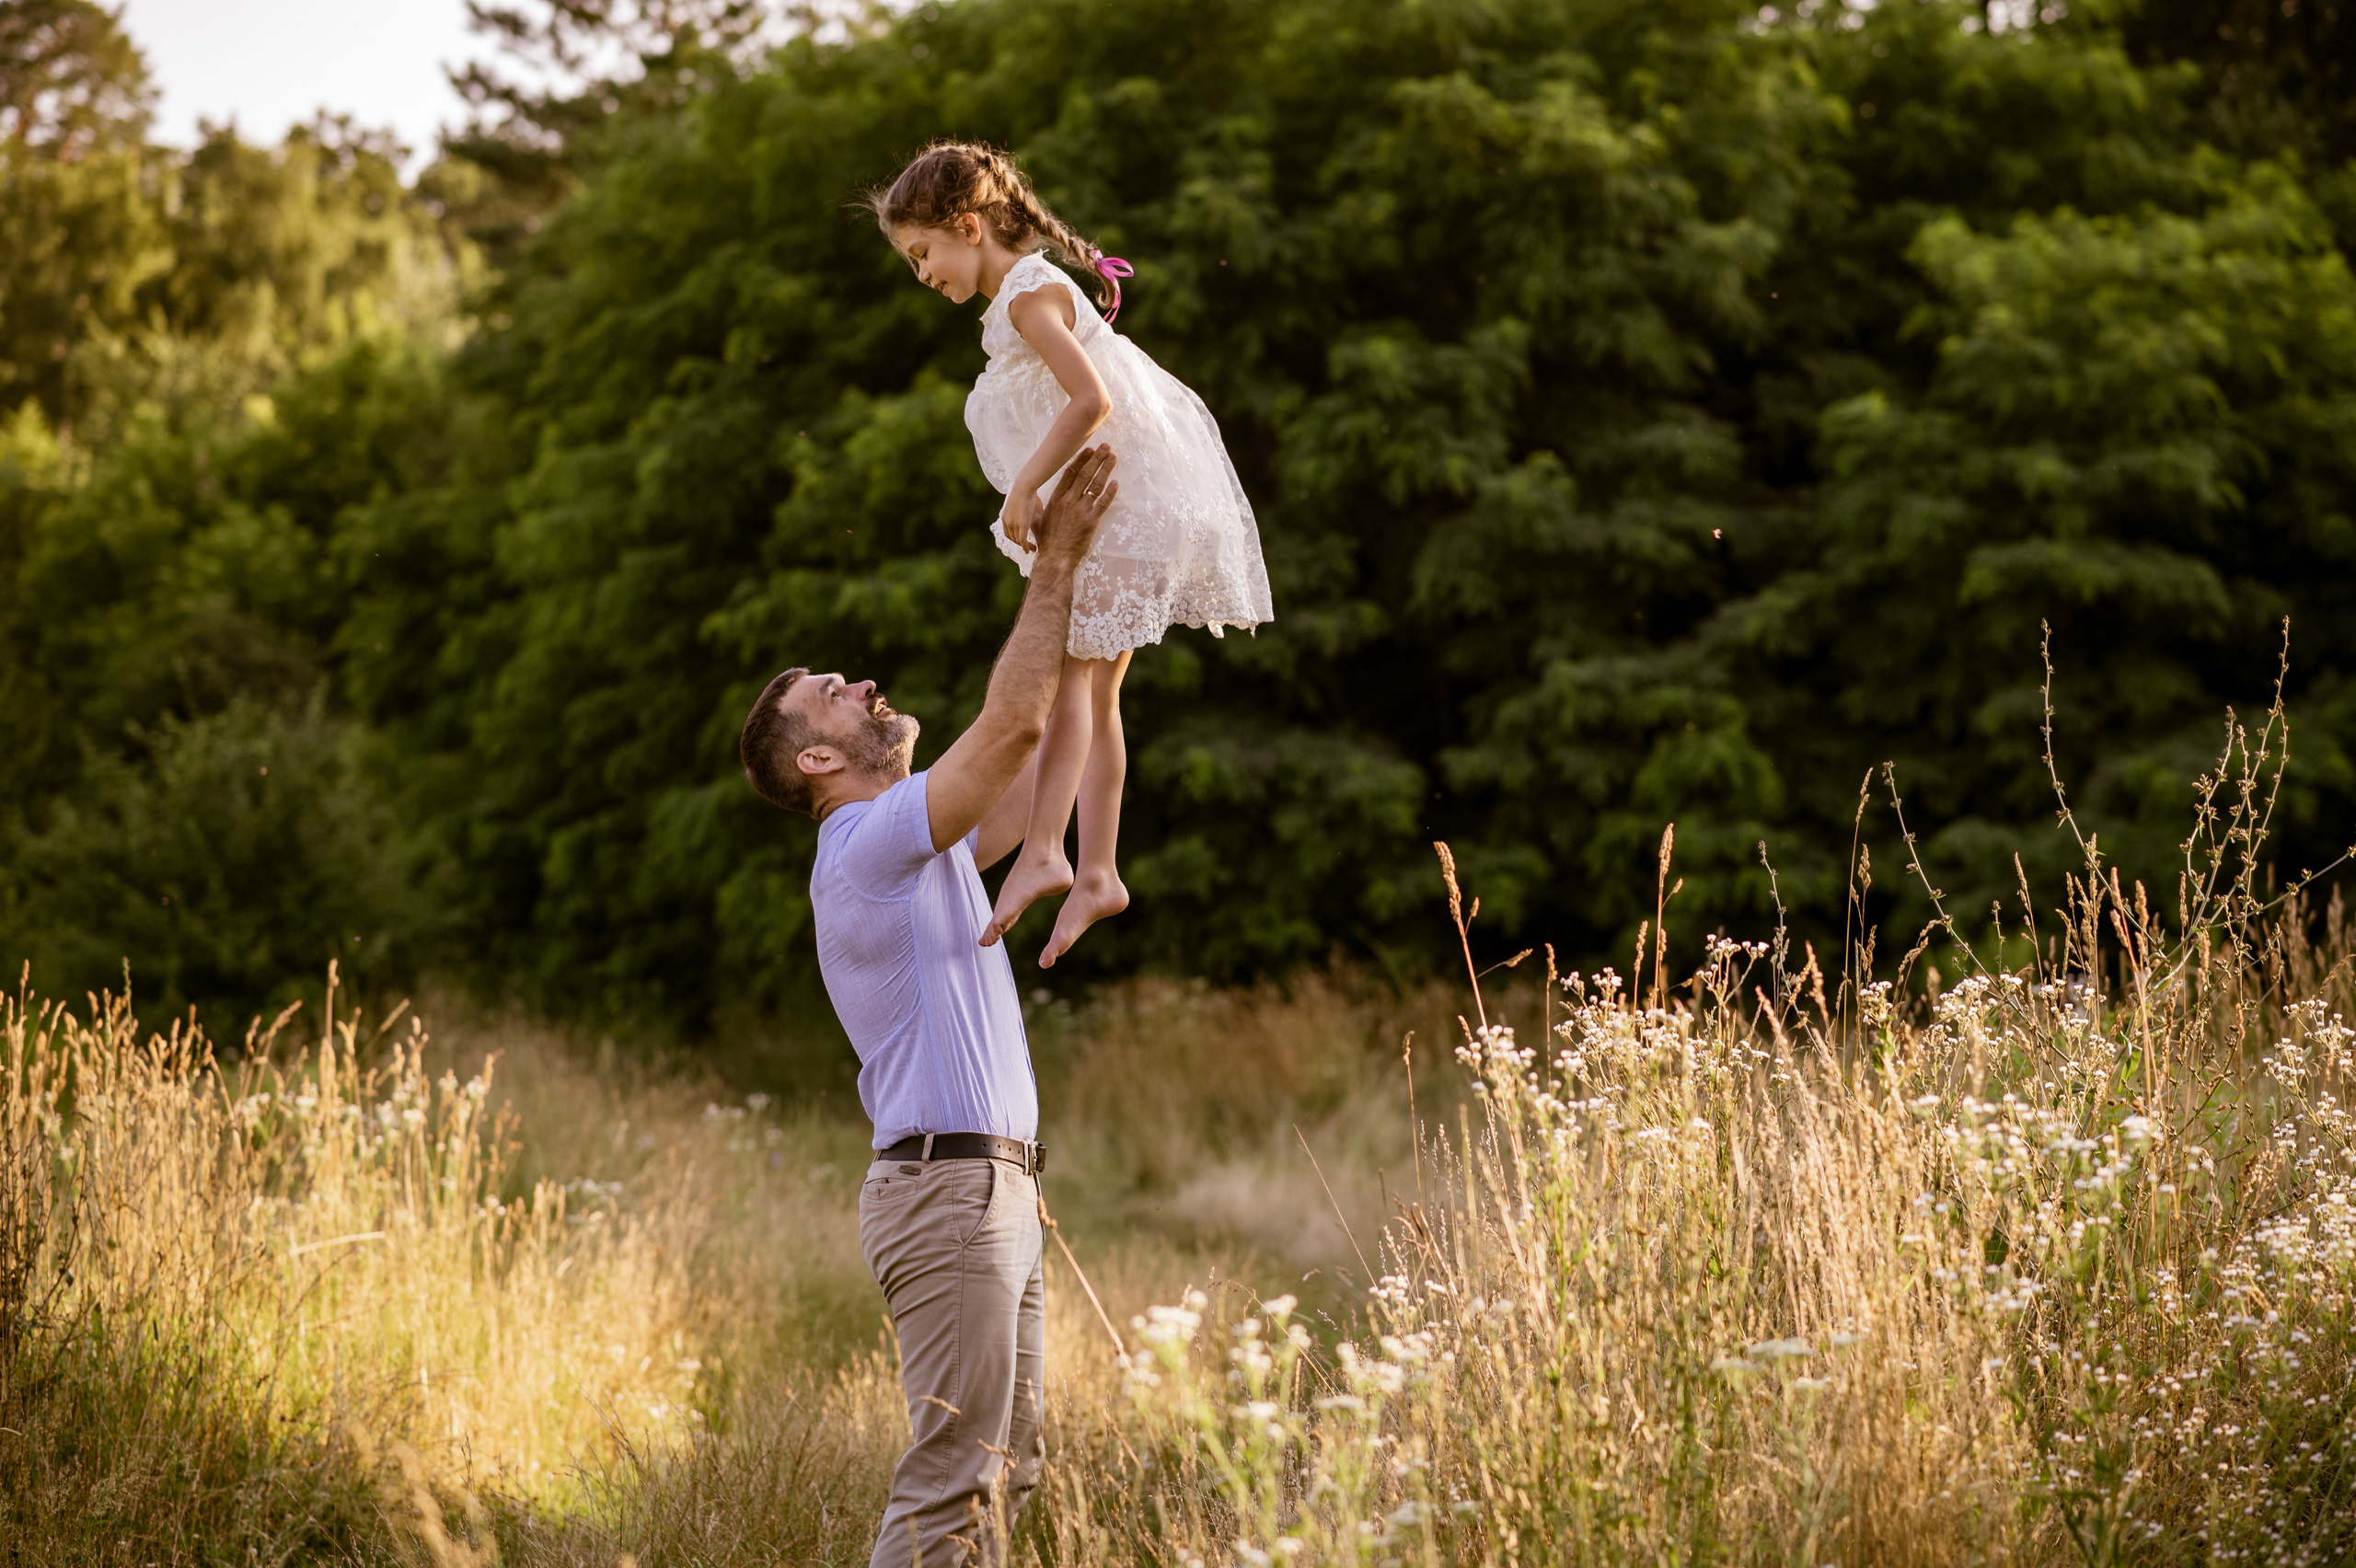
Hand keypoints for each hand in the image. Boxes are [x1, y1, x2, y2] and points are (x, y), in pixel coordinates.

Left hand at [998, 488, 1044, 553]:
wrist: (1024, 487)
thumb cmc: (1026, 492)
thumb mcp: (1022, 504)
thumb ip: (1024, 513)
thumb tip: (1032, 514)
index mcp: (1005, 517)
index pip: (1008, 533)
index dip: (1015, 539)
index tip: (1022, 541)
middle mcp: (1007, 522)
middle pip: (1013, 538)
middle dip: (1020, 544)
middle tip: (1029, 547)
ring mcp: (1014, 524)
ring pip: (1018, 541)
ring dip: (1025, 546)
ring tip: (1032, 548)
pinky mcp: (1022, 525)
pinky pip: (1022, 540)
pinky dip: (1025, 547)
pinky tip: (1029, 550)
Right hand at [1034, 446, 1117, 566]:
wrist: (1055, 559)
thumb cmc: (1046, 541)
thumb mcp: (1036, 521)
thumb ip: (1038, 509)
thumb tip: (1033, 502)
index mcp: (1056, 498)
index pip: (1070, 473)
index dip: (1080, 459)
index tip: (1088, 449)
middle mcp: (1069, 500)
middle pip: (1084, 474)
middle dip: (1096, 458)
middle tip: (1105, 446)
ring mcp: (1080, 510)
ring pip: (1095, 485)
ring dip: (1105, 470)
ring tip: (1113, 457)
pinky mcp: (1091, 521)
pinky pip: (1103, 503)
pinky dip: (1110, 492)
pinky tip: (1116, 482)